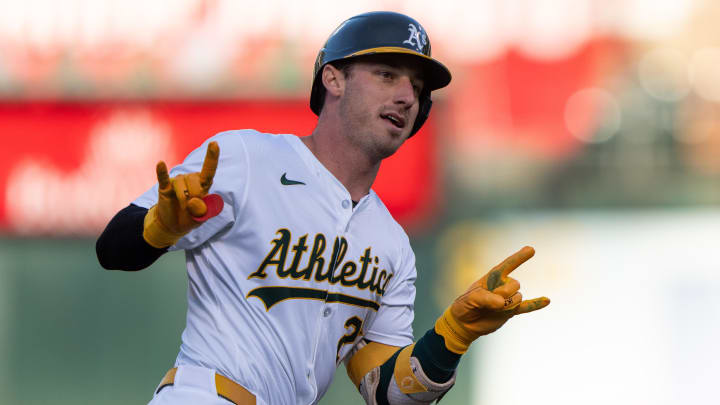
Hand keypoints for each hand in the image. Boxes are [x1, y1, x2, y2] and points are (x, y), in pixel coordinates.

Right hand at [143, 142, 222, 247]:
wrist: (173, 225)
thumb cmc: (190, 218)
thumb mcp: (201, 218)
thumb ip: (203, 211)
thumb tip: (193, 201)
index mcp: (203, 184)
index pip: (209, 170)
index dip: (212, 157)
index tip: (214, 144)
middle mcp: (191, 179)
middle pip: (196, 183)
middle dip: (195, 197)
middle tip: (191, 207)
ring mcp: (177, 181)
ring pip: (182, 187)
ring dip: (183, 200)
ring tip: (182, 206)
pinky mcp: (165, 187)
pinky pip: (163, 178)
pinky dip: (162, 172)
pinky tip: (160, 164)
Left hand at [435, 246, 549, 353]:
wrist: (465, 323)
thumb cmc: (464, 306)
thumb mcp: (469, 299)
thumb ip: (485, 298)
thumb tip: (503, 303)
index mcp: (492, 277)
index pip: (508, 264)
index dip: (519, 257)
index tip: (531, 249)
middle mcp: (503, 285)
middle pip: (515, 285)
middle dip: (503, 294)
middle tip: (487, 302)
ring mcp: (508, 298)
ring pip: (518, 298)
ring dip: (506, 306)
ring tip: (491, 310)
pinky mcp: (511, 311)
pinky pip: (526, 307)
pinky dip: (536, 304)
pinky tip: (547, 300)